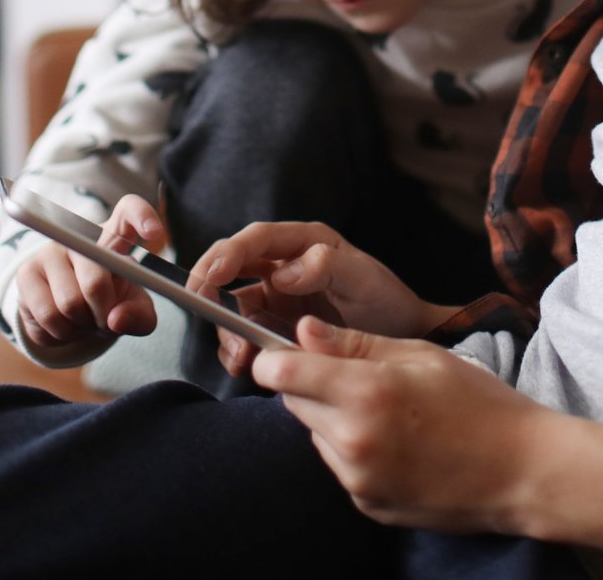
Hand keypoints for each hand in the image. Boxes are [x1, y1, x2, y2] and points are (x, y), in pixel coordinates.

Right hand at [12, 193, 164, 348]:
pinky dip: (62, 332)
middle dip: (103, 314)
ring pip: (70, 303)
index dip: (142, 217)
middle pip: (96, 281)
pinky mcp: (26, 273)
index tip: (156, 233)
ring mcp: (50, 252)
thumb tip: (116, 319)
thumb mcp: (135, 310)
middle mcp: (80, 237)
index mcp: (115, 236)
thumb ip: (139, 315)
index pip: (129, 211)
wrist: (71, 317)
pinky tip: (65, 324)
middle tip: (105, 321)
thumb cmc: (111, 303)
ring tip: (84, 320)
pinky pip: (48, 314)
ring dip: (82, 325)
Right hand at [185, 220, 451, 379]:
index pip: (256, 240)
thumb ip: (327, 267)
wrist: (403, 341)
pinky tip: (246, 363)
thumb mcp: (365, 280)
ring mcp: (276, 298)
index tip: (212, 276)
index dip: (228, 254)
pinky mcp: (274, 328)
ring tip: (240, 354)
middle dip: (209, 284)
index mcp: (303, 243)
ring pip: (232, 305)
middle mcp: (283, 266)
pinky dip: (237, 349)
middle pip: (231, 266)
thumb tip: (282, 273)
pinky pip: (244, 335)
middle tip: (200, 305)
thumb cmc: (387, 303)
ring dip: (226, 328)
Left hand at [255, 316, 561, 532]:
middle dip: (310, 385)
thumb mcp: (422, 355)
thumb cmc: (480, 403)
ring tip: (385, 411)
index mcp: (366, 394)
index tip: (281, 351)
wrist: (522, 471)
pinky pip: (339, 466)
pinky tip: (395, 442)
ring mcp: (359, 479)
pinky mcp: (367, 504)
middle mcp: (354, 441)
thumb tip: (302, 330)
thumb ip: (356, 343)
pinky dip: (353, 450)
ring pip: (316, 436)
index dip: (273, 358)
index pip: (283, 374)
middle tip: (356, 376)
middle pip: (294, 404)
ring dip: (332, 419)